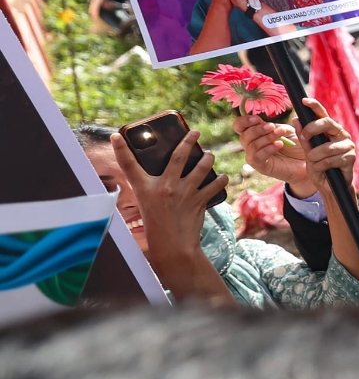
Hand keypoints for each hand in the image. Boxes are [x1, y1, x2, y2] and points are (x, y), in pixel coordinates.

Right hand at [111, 129, 228, 259]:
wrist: (173, 246)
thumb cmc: (158, 225)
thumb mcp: (146, 204)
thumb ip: (150, 187)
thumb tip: (162, 174)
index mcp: (145, 188)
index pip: (129, 166)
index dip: (121, 150)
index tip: (116, 135)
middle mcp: (164, 187)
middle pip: (177, 157)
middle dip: (188, 141)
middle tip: (196, 132)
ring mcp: (184, 194)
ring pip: (201, 168)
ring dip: (208, 159)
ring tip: (209, 155)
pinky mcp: (199, 202)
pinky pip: (214, 185)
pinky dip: (220, 180)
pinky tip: (223, 177)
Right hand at [233, 114, 312, 194]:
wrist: (308, 163)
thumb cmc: (297, 146)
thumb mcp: (288, 132)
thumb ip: (276, 126)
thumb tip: (269, 123)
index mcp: (256, 134)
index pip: (240, 126)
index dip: (244, 121)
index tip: (257, 118)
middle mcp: (252, 145)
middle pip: (243, 136)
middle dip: (257, 129)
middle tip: (272, 126)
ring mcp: (256, 157)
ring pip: (251, 146)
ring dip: (266, 138)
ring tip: (280, 134)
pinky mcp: (262, 167)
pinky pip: (257, 157)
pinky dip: (268, 149)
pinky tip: (279, 144)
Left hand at [294, 98, 354, 194]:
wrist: (330, 187)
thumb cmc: (320, 167)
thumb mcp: (308, 152)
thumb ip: (304, 138)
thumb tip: (296, 119)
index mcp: (331, 131)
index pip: (323, 114)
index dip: (315, 106)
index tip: (304, 101)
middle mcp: (341, 135)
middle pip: (328, 123)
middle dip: (312, 129)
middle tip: (304, 137)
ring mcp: (348, 146)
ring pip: (326, 147)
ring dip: (315, 156)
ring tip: (313, 163)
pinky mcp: (350, 158)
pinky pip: (330, 160)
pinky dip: (321, 166)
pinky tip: (322, 169)